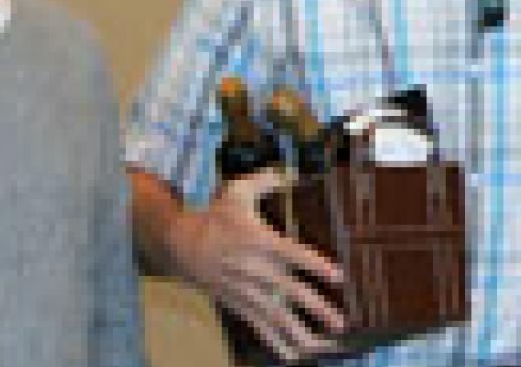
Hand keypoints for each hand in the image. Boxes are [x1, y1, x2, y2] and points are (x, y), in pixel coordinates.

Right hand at [166, 169, 346, 362]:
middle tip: (340, 322)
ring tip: (323, 346)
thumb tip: (292, 172)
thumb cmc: (214, 215)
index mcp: (260, 241)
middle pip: (290, 292)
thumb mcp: (237, 190)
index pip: (293, 255)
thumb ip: (267, 180)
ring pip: (276, 316)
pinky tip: (294, 356)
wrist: (180, 244)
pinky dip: (276, 343)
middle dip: (316, 308)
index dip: (316, 265)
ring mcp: (246, 290)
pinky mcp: (238, 303)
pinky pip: (259, 326)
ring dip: (300, 333)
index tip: (339, 276)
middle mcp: (256, 269)